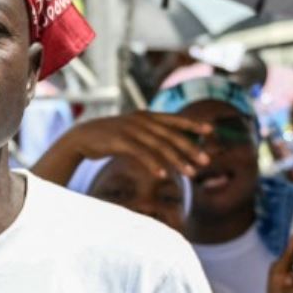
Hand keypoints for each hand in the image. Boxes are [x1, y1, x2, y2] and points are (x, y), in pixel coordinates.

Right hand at [36, 112, 211, 183]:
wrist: (82, 137)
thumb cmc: (111, 138)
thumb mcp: (134, 132)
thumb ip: (152, 135)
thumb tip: (172, 145)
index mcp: (147, 116)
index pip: (175, 120)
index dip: (193, 125)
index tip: (211, 131)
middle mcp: (142, 120)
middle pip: (171, 135)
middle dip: (190, 148)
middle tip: (206, 161)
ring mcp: (131, 129)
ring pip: (159, 146)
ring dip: (177, 160)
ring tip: (191, 173)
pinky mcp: (120, 141)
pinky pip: (141, 153)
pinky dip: (153, 164)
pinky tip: (163, 175)